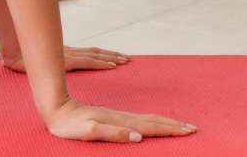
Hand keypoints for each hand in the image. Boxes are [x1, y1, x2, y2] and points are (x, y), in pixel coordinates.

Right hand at [2, 45, 130, 72]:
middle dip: (111, 55)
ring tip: (124, 61)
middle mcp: (68, 52)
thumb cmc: (22, 59)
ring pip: (94, 56)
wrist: (12, 55)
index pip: (88, 52)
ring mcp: (67, 56)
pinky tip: (111, 65)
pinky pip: (87, 62)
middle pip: (94, 52)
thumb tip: (53, 66)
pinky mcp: (65, 61)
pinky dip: (100, 63)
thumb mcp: (39, 61)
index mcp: (63, 53)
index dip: (102, 54)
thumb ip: (48, 62)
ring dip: (110, 58)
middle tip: (128, 59)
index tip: (117, 57)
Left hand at [46, 97, 196, 142]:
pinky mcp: (109, 116)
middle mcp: (119, 117)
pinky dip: (148, 121)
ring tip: (178, 124)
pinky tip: (149, 123)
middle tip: (192, 127)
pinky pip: (134, 118)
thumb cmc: (69, 124)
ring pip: (144, 118)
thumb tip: (138, 136)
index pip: (149, 126)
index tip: (188, 130)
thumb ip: (113, 133)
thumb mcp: (90, 131)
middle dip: (172, 125)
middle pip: (151, 121)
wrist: (54, 109)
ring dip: (163, 122)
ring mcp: (114, 116)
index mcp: (118, 121)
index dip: (169, 129)